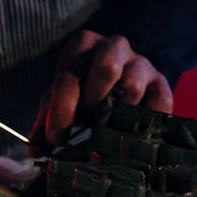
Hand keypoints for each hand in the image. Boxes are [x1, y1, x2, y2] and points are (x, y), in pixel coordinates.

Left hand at [32, 29, 172, 148]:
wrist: (125, 80)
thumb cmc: (86, 91)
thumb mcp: (62, 99)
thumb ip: (46, 121)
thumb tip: (34, 151)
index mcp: (83, 45)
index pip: (70, 70)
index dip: (61, 106)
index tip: (56, 137)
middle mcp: (115, 47)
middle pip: (106, 66)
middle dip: (93, 99)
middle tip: (87, 125)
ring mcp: (142, 65)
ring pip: (133, 86)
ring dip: (119, 114)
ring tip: (110, 134)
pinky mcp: (162, 85)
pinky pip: (159, 103)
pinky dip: (146, 122)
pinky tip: (135, 137)